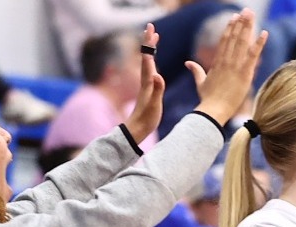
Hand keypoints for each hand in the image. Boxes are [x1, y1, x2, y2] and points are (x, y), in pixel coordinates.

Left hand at [122, 24, 166, 140]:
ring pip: (147, 61)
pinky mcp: (148, 89)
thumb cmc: (147, 118)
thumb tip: (158, 75)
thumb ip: (157, 89)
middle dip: (149, 41)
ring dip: (150, 49)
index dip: (149, 44)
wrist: (137, 129)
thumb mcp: (154, 104)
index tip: (152, 30)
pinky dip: (151, 61)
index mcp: (148, 81)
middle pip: (146, 56)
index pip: (148, 58)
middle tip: (151, 27)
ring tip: (154, 39)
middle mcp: (146, 80)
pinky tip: (153, 61)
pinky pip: (150, 69)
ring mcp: (146, 84)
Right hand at [190, 10, 266, 123]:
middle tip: (246, 10)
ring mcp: (235, 66)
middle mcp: (226, 61)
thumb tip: (187, 62)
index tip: (234, 18)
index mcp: (217, 62)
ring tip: (251, 15)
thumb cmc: (207, 100)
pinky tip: (264, 33)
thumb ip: (196, 70)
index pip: (225, 41)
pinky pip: (253, 55)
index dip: (230, 28)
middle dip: (240, 23)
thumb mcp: (200, 83)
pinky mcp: (244, 74)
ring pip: (242, 42)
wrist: (213, 110)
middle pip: (234, 37)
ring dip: (248, 27)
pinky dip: (259, 43)